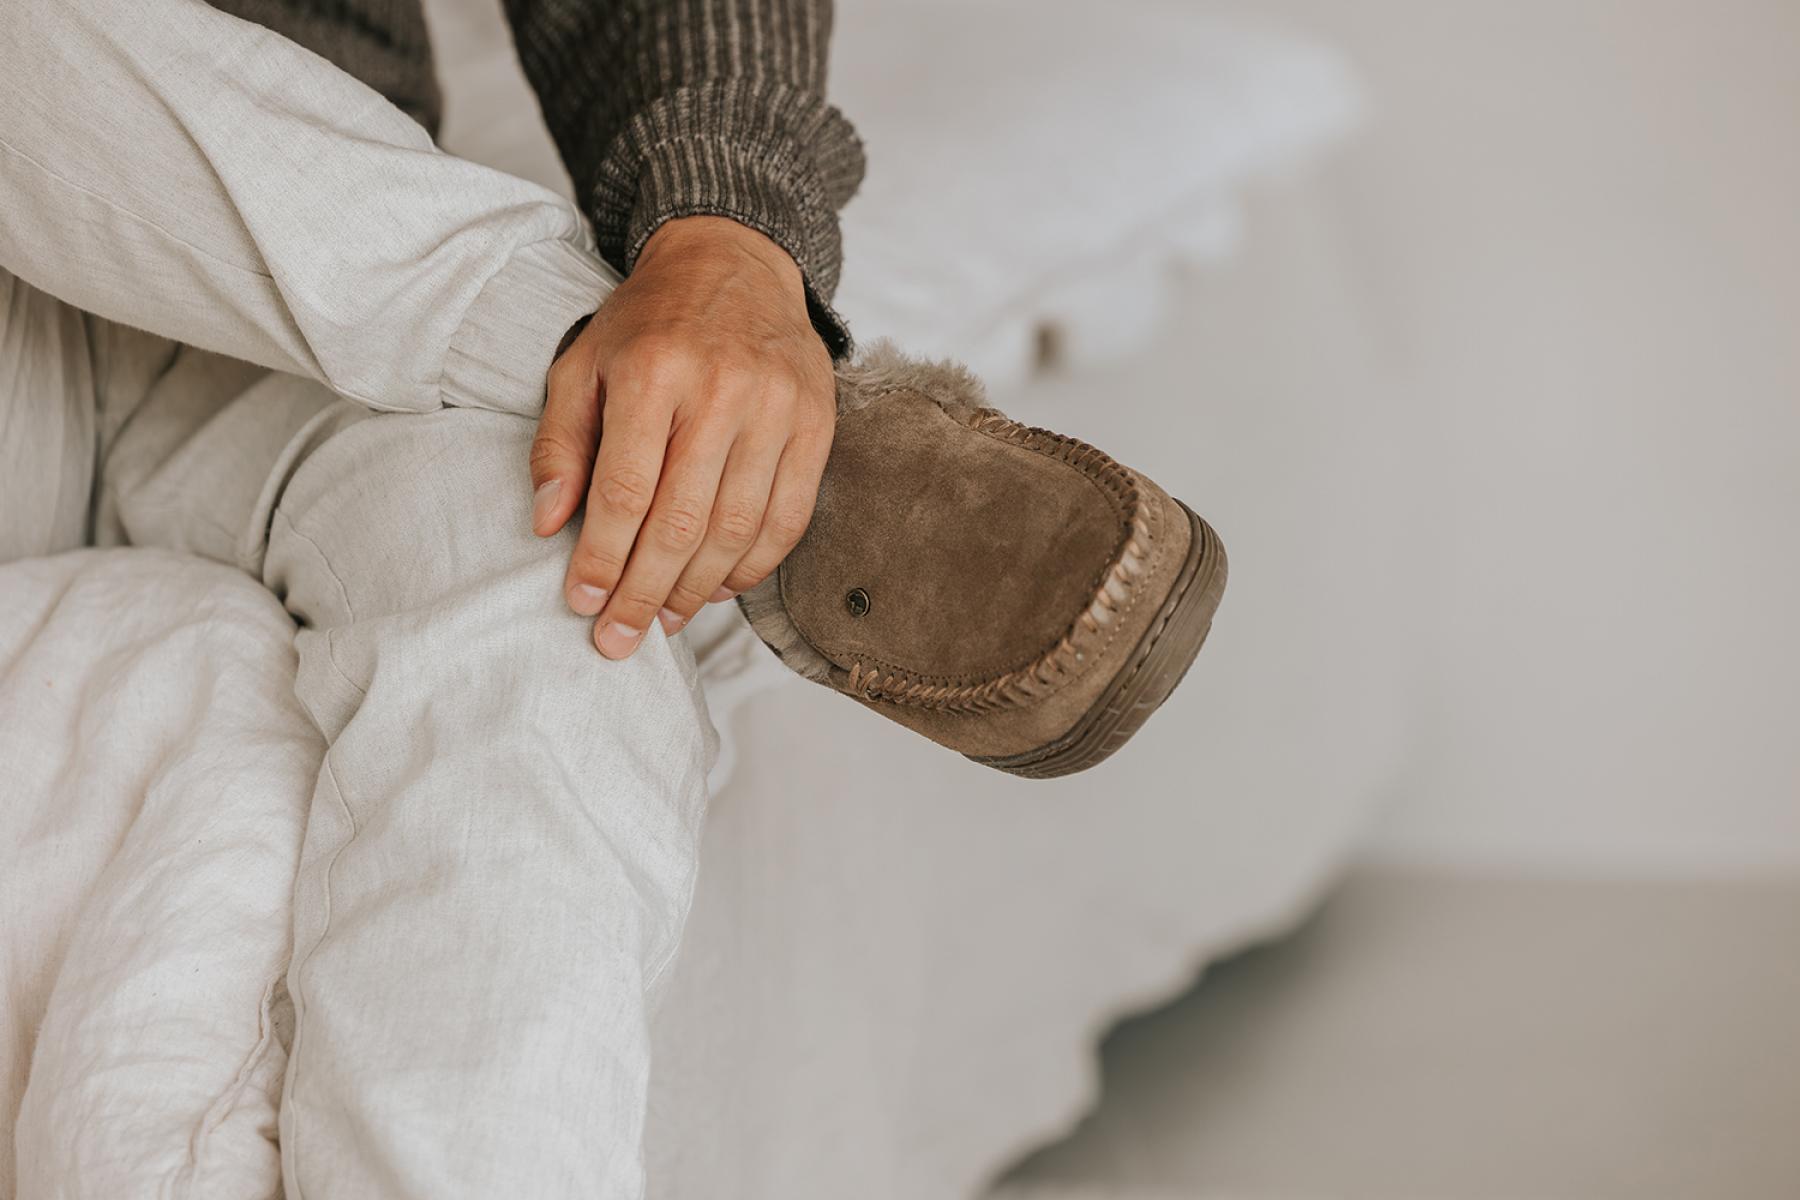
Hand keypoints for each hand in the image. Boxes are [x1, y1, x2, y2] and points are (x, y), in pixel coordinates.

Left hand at [529, 216, 835, 658]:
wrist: (734, 263)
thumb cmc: (650, 322)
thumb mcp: (584, 363)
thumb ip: (560, 442)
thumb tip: (548, 522)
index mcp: (654, 372)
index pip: (626, 491)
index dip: (602, 559)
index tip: (581, 603)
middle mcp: (722, 391)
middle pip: (681, 522)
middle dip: (644, 593)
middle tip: (618, 640)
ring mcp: (777, 409)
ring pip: (737, 529)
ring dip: (697, 590)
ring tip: (666, 620)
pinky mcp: (816, 424)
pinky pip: (788, 518)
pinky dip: (753, 565)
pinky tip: (719, 587)